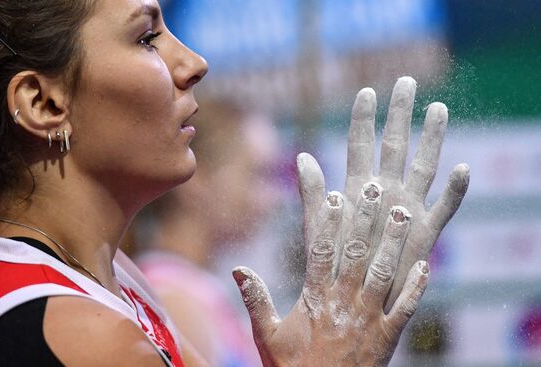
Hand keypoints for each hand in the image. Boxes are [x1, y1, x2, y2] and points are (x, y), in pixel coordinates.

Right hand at [233, 191, 428, 365]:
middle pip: (356, 254)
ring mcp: (368, 319)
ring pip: (384, 274)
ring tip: (402, 215)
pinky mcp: (387, 337)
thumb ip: (255, 299)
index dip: (329, 222)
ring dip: (393, 244)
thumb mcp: (267, 334)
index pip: (322, 252)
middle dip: (366, 220)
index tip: (334, 197)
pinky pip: (405, 309)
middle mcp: (344, 302)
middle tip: (376, 190)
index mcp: (315, 298)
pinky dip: (417, 287)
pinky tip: (426, 264)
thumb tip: (238, 269)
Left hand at [298, 76, 469, 307]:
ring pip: (423, 166)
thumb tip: (301, 155)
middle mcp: (386, 191)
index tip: (366, 91)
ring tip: (438, 109)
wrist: (353, 299)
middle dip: (400, 114)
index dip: (363, 119)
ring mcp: (407, 208)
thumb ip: (311, 192)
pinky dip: (453, 191)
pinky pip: (444, 208)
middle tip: (406, 82)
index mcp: (358, 188)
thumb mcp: (318, 225)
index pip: (359, 145)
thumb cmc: (333, 264)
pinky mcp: (425, 233)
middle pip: (395, 145)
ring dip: (432, 139)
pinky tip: (462, 168)